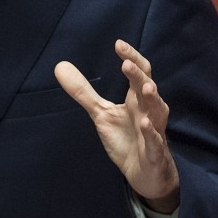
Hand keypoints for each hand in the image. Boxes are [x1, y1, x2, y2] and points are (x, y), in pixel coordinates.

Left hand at [55, 39, 179, 212]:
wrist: (144, 173)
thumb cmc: (126, 138)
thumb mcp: (101, 113)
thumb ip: (83, 91)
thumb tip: (60, 66)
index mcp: (136, 99)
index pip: (139, 73)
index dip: (131, 58)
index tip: (118, 44)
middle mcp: (148, 111)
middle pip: (148, 88)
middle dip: (139, 76)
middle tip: (126, 64)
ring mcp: (154, 131)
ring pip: (157, 112)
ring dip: (153, 100)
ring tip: (146, 88)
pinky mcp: (155, 152)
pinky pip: (155, 141)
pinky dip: (152, 133)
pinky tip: (145, 125)